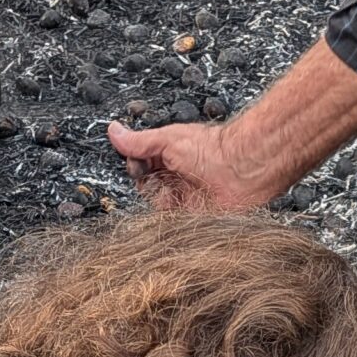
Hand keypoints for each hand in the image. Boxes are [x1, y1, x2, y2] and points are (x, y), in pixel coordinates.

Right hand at [105, 116, 279, 211]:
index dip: (136, 168)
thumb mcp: (168, 140)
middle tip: (161, 180)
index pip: (140, 168)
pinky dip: (172, 222)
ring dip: (162, 204)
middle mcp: (175, 178)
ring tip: (176, 194)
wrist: (243, 170)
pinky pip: (174, 226)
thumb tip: (113, 130)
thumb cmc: (212, 150)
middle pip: (146, 190)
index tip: (138, 166)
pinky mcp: (194, 219)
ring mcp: (185, 199)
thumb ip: (140, 141)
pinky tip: (181, 211)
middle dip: (149, 187)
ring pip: (158, 209)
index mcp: (169, 157)